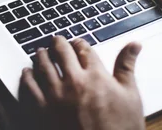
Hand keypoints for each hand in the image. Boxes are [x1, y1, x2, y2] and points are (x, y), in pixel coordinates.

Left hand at [20, 37, 144, 129]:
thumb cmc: (120, 129)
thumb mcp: (130, 96)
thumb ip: (127, 66)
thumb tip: (134, 45)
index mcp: (96, 76)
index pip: (84, 49)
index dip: (80, 43)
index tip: (77, 42)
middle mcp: (74, 81)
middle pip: (61, 52)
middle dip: (58, 43)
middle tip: (55, 40)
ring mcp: (57, 95)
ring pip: (43, 65)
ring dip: (41, 55)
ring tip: (40, 52)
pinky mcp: (43, 110)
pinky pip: (30, 86)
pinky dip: (27, 76)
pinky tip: (27, 72)